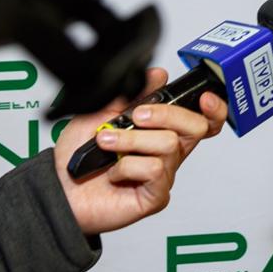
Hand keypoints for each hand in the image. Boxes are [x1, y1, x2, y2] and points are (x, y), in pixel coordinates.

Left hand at [53, 67, 226, 234]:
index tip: (204, 96)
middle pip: (196, 127)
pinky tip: (113, 172)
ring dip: (132, 140)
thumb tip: (158, 75)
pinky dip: (127, 166)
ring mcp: (163, 175)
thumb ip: (132, 94)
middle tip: (137, 116)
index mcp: (162, 130)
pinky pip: (154, 170)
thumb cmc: (80, 154)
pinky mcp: (155, 196)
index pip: (203, 120)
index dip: (214, 108)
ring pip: (169, 144)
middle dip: (167, 114)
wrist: (58, 187)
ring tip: (106, 143)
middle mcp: (168, 153)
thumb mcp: (103, 112)